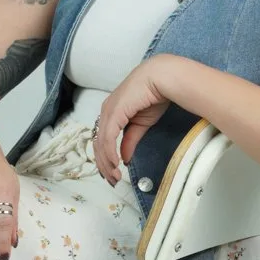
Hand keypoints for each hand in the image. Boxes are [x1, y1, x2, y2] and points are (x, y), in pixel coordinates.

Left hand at [92, 59, 171, 185]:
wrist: (162, 79)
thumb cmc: (153, 96)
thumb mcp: (140, 124)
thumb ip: (129, 141)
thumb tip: (123, 159)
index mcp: (110, 113)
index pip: (101, 140)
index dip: (104, 159)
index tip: (111, 174)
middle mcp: (105, 112)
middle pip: (98, 144)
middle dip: (104, 165)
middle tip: (112, 180)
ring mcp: (108, 111)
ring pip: (101, 143)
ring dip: (107, 162)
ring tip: (114, 176)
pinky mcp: (114, 112)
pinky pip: (108, 137)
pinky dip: (110, 152)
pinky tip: (115, 163)